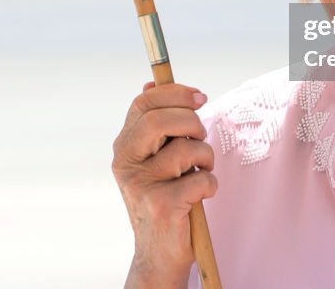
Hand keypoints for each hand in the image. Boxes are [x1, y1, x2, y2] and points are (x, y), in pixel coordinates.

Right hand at [113, 82, 216, 288]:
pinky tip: (202, 195)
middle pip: (161, 120)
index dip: (175, 94)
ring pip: (187, 149)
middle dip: (192, 123)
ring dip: (206, 158)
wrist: (157, 252)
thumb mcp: (152, 159)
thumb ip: (154, 125)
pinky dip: (210, 185)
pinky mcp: (161, 205)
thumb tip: (151, 83)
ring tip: (202, 171)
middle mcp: (126, 163)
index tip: (199, 97)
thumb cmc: (162, 198)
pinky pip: (200, 180)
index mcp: (124, 146)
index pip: (144, 103)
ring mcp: (141, 184)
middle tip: (200, 137)